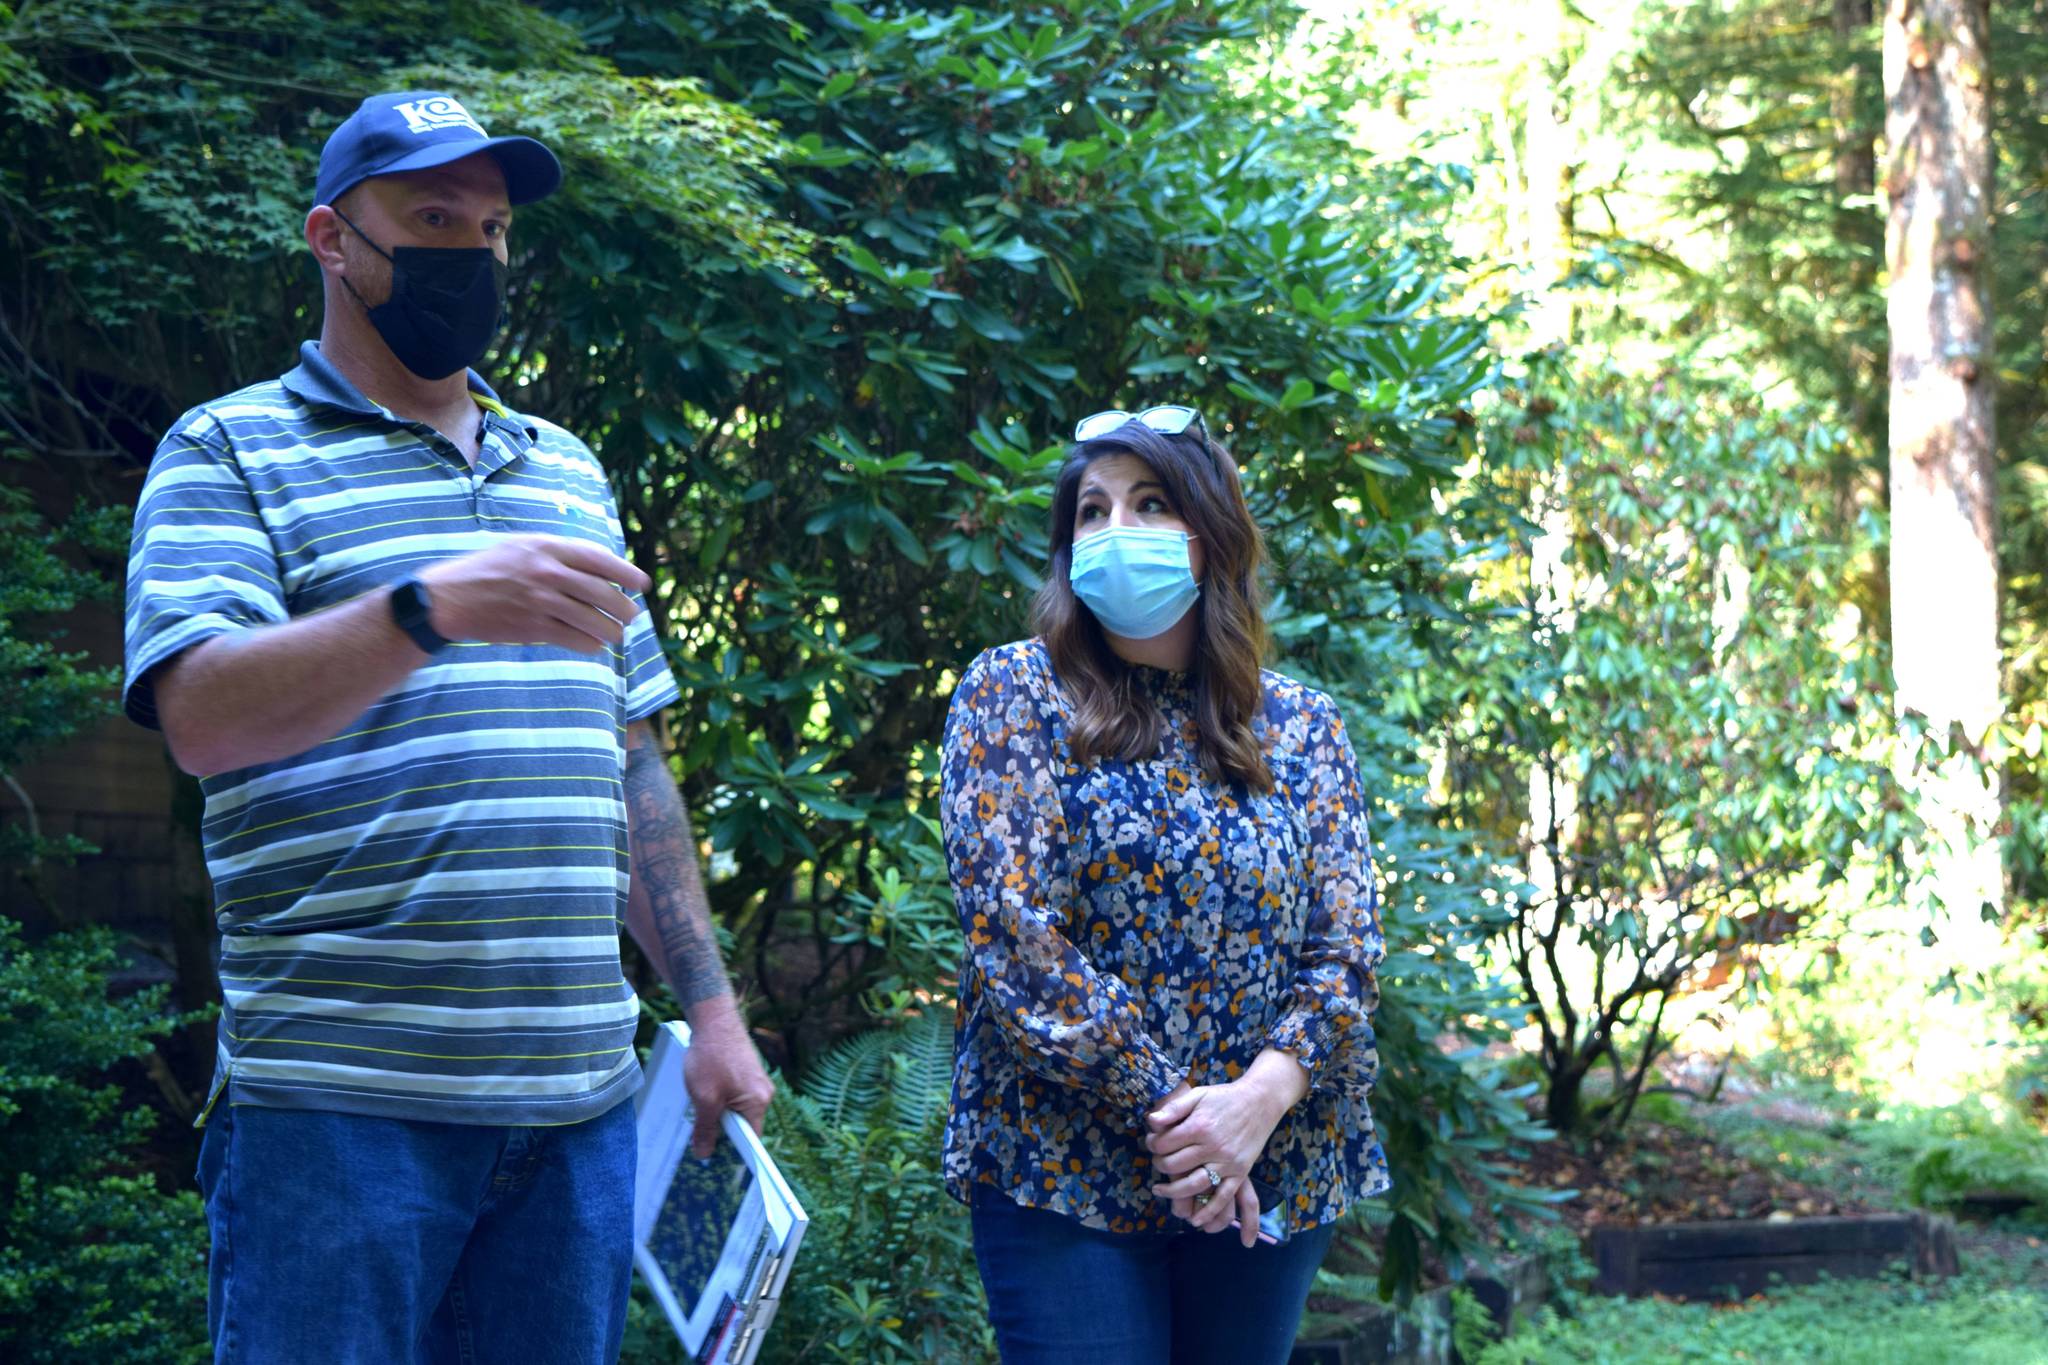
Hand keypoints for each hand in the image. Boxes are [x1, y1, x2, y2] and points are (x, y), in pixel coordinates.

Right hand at [418, 534, 649, 654]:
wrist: (450, 598)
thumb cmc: (488, 569)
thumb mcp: (521, 546)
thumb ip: (556, 552)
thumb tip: (598, 564)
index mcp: (546, 547)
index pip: (599, 559)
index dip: (626, 573)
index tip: (642, 584)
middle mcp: (547, 573)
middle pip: (603, 593)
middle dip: (625, 607)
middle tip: (632, 615)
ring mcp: (541, 602)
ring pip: (594, 620)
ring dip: (612, 630)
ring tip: (616, 632)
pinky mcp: (534, 628)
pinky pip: (575, 639)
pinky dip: (590, 643)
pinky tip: (593, 644)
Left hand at [682, 997, 775, 1156]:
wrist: (714, 1018)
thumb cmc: (711, 1057)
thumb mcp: (704, 1099)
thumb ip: (706, 1129)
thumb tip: (705, 1154)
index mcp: (758, 1102)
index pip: (750, 1140)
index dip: (736, 1154)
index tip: (722, 1167)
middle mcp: (763, 1093)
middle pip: (743, 1126)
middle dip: (722, 1130)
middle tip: (699, 1129)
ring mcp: (757, 1082)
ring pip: (737, 1110)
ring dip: (719, 1112)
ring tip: (701, 1100)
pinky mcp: (748, 1073)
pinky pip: (736, 1096)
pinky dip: (721, 1098)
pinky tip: (705, 1088)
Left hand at [1145, 1051, 1308, 1244]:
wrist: (1260, 1101)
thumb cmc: (1225, 1097)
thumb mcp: (1198, 1095)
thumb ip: (1174, 1108)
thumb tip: (1151, 1122)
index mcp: (1199, 1126)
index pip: (1165, 1143)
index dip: (1153, 1144)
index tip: (1152, 1143)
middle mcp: (1212, 1146)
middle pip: (1175, 1164)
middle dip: (1160, 1165)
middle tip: (1157, 1162)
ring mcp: (1227, 1162)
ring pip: (1194, 1185)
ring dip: (1174, 1192)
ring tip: (1159, 1190)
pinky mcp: (1240, 1172)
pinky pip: (1223, 1197)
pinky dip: (1209, 1211)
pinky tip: (1194, 1220)